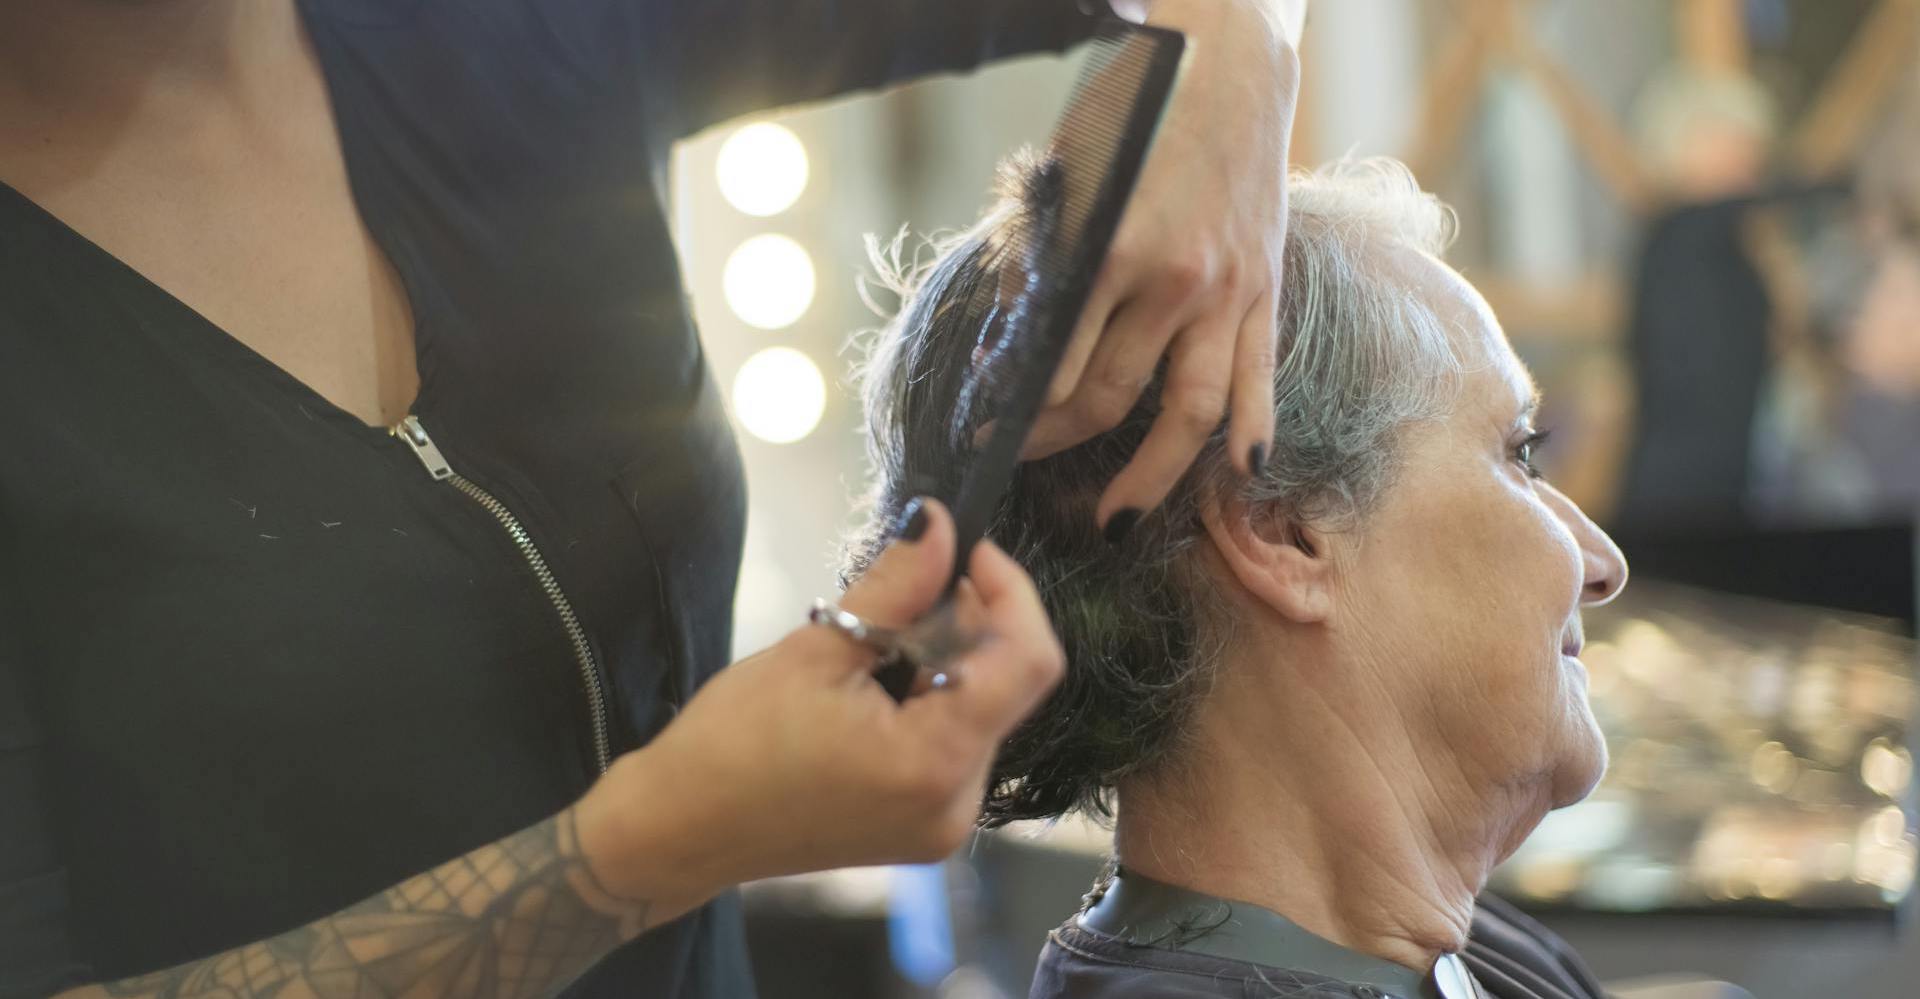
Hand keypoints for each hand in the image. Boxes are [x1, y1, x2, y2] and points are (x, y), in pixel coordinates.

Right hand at [574, 499, 1063, 912]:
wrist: (680, 830)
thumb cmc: (732, 744)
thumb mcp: (815, 649)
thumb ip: (894, 586)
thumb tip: (938, 520)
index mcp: (936, 763)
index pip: (1031, 662)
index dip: (1011, 592)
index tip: (968, 551)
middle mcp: (958, 803)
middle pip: (1008, 685)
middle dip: (967, 623)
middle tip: (902, 592)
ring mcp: (944, 822)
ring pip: (982, 710)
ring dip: (945, 659)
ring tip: (872, 647)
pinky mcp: (924, 826)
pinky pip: (956, 742)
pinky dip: (930, 698)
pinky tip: (874, 688)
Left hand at [1024, 0, 1302, 535]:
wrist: (1229, 68)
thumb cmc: (1133, 120)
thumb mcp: (1065, 183)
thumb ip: (1034, 266)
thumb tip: (1000, 354)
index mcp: (1114, 253)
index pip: (1053, 367)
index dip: (1013, 411)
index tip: (984, 433)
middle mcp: (1175, 284)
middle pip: (1107, 399)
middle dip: (1055, 442)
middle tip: (1023, 462)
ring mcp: (1228, 296)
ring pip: (1186, 415)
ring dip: (1146, 476)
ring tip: (1116, 522)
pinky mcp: (1266, 294)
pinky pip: (1258, 381)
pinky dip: (1249, 435)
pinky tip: (1236, 478)